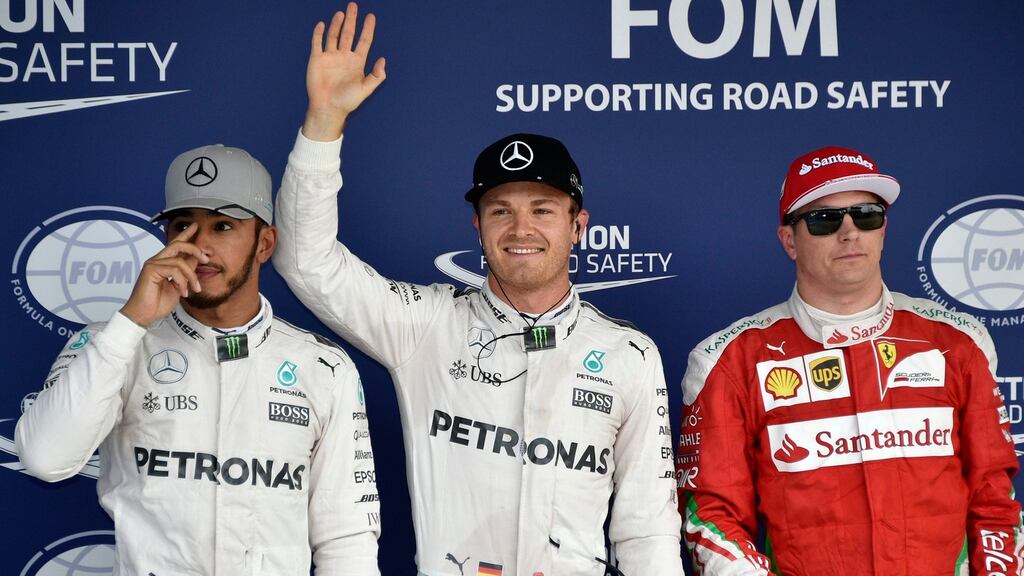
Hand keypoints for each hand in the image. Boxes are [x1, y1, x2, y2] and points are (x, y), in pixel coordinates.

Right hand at [119, 224, 208, 326]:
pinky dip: (182, 281)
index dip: (186, 234)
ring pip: (180, 261)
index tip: (196, 226)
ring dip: (191, 276)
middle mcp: (157, 260)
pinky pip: (174, 270)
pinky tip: (182, 292)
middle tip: (206, 259)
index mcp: (163, 263)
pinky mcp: (151, 270)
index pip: (175, 244)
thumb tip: (197, 260)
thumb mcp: (179, 286)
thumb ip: (186, 272)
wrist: (144, 315)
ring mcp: (153, 264)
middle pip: (178, 244)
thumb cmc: (158, 303)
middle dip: (195, 249)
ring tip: (193, 289)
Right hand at [303, 2, 386, 140]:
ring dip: (337, 24)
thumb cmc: (347, 101)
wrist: (328, 107)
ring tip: (341, 13)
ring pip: (334, 36)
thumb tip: (383, 59)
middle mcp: (344, 57)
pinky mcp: (317, 60)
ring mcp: (330, 57)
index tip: (371, 16)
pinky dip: (319, 33)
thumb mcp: (366, 89)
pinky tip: (322, 24)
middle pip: (349, 34)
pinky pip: (317, 43)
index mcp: (356, 62)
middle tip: (354, 6)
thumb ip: (376, 75)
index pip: (364, 41)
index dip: (368, 29)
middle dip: (352, 20)